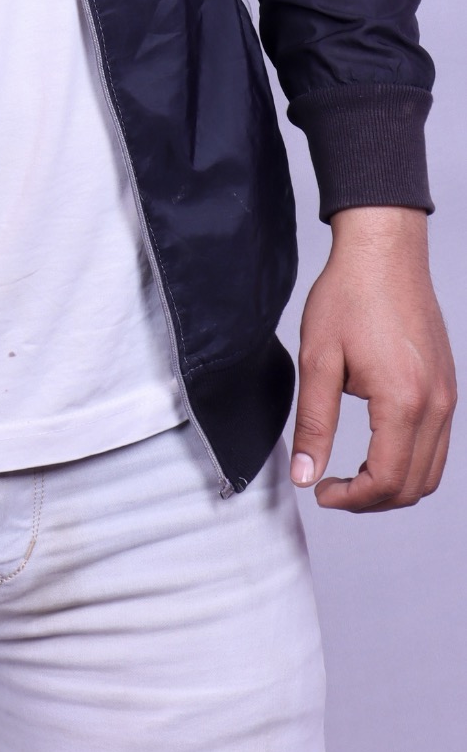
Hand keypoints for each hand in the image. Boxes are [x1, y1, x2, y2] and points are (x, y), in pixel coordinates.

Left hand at [291, 206, 454, 509]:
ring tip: (352, 473)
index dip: (351, 499)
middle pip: (414, 486)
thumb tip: (305, 474)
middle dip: (371, 500)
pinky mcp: (447, 386)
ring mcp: (447, 395)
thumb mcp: (317, 360)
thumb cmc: (350, 295)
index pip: (385, 481)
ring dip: (393, 484)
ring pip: (431, 470)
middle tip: (332, 487)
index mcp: (402, 401)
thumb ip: (313, 423)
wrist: (384, 251)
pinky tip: (376, 447)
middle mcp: (435, 404)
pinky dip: (410, 461)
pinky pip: (438, 444)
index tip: (321, 490)